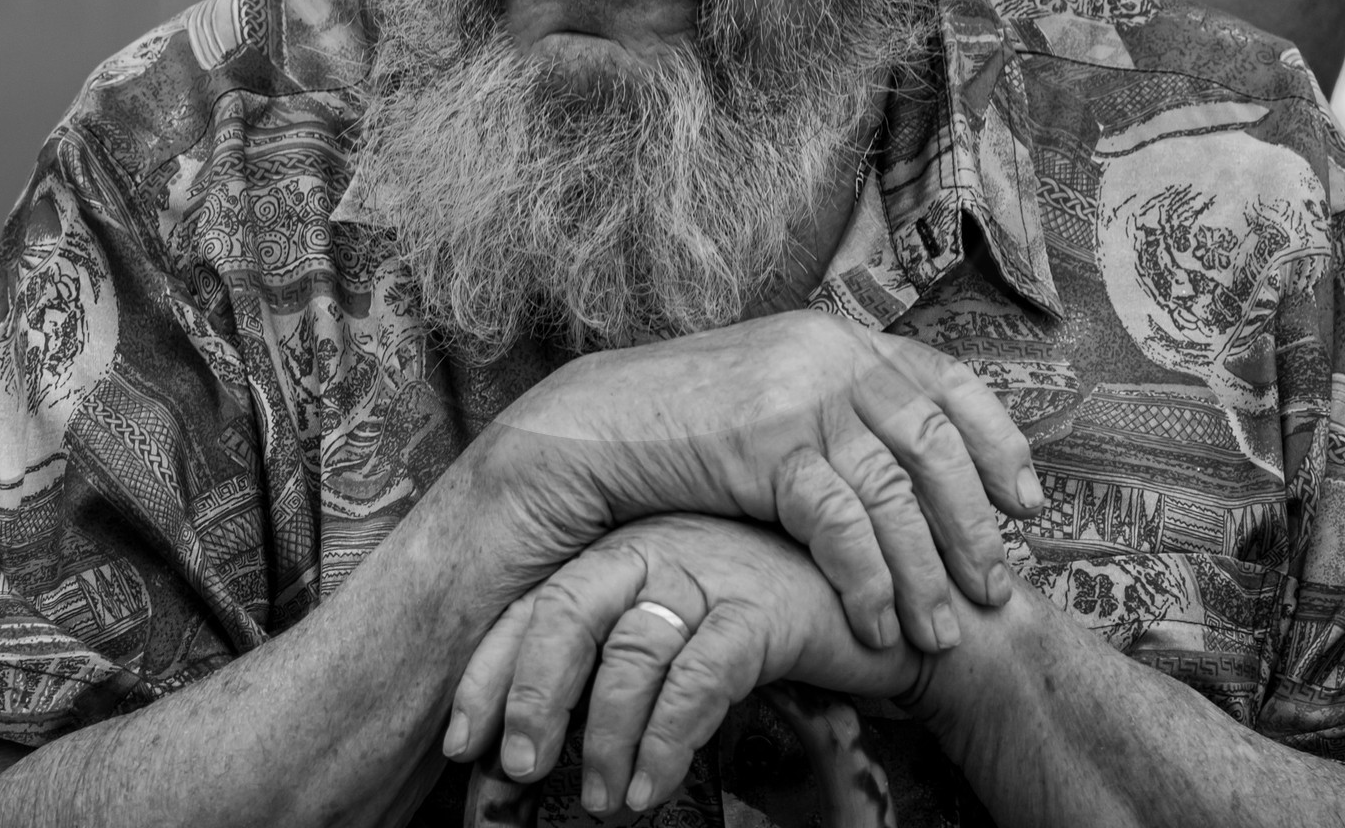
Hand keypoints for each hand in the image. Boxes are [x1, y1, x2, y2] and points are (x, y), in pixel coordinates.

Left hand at [446, 513, 921, 815]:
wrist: (879, 616)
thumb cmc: (765, 627)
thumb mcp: (681, 633)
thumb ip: (621, 666)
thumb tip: (542, 751)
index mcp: (625, 547)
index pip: (537, 601)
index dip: (492, 671)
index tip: (464, 740)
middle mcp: (656, 544)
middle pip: (566, 609)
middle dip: (532, 695)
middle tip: (518, 767)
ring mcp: (709, 567)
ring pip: (630, 647)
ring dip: (605, 734)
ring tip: (603, 800)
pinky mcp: (762, 603)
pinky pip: (700, 673)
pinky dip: (667, 735)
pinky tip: (653, 785)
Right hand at [481, 309, 1042, 652]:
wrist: (594, 426)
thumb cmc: (686, 423)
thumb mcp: (776, 393)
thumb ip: (840, 408)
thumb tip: (911, 461)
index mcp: (840, 336)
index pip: (947, 379)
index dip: (999, 441)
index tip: (1030, 502)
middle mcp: (831, 355)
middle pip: (935, 443)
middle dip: (974, 524)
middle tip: (994, 588)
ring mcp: (799, 396)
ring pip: (895, 492)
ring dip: (925, 572)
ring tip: (940, 631)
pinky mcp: (766, 444)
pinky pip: (841, 524)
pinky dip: (867, 582)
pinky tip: (876, 624)